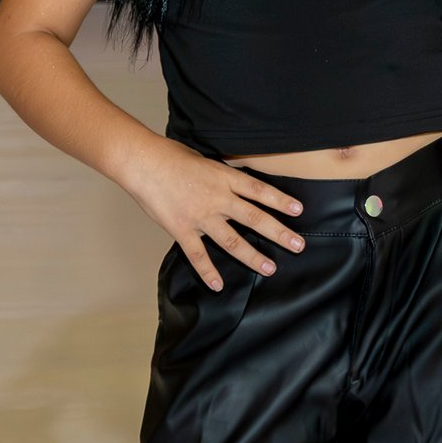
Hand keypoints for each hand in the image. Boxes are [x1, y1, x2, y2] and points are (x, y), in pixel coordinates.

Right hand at [125, 139, 307, 290]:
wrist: (142, 163)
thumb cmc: (170, 156)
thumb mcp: (204, 159)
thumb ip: (220, 174)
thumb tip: (234, 181)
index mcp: (224, 177)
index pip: (259, 190)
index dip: (280, 201)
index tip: (299, 210)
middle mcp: (217, 198)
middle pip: (255, 218)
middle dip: (279, 233)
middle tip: (298, 245)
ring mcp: (201, 216)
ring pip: (233, 240)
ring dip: (253, 256)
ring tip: (270, 268)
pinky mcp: (182, 230)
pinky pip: (198, 255)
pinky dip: (208, 272)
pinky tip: (218, 286)